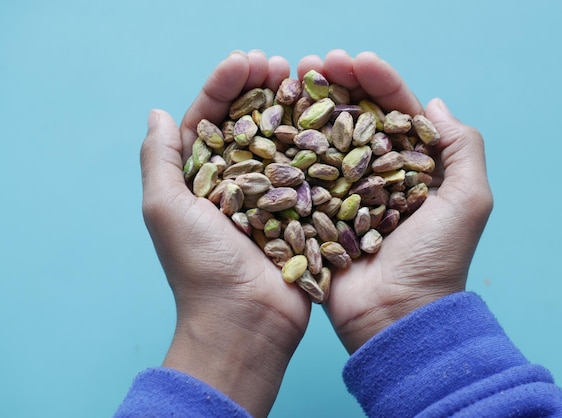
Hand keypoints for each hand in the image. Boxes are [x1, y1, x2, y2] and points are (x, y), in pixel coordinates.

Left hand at [141, 51, 309, 416]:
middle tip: (280, 64)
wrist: (246, 322)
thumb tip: (156, 113)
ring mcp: (271, 197)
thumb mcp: (165, 208)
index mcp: (200, 178)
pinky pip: (311, 172)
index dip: (226, 87)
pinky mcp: (301, 213)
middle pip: (250, 123)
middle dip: (262, 90)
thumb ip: (159, 159)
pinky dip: (318, 144)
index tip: (246, 61)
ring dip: (292, 108)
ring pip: (282, 141)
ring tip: (305, 79)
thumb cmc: (200, 268)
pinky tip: (330, 119)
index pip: (211, 120)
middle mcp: (236, 183)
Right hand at [297, 50, 493, 353]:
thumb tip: (435, 103)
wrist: (395, 315)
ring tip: (289, 80)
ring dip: (309, 109)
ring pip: (326, 141)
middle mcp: (377, 175)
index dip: (377, 83)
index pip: (395, 113)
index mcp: (413, 168)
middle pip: (355, 120)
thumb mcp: (468, 200)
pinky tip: (274, 124)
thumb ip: (462, 147)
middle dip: (337, 87)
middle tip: (314, 62)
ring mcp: (344, 193)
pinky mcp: (316, 214)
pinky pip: (302, 176)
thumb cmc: (436, 260)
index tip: (355, 60)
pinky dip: (289, 149)